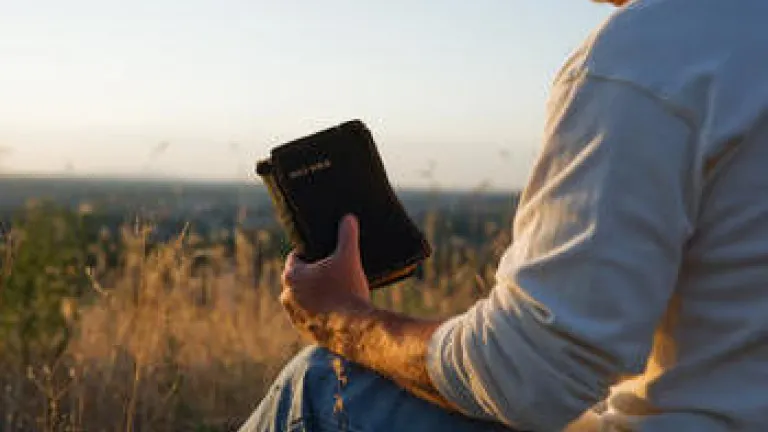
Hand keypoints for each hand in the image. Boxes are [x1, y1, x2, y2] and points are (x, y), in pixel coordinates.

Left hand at [279, 214, 372, 344]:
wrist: (354, 328)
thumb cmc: (347, 289)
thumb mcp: (349, 257)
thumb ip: (347, 235)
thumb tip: (348, 217)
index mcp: (292, 276)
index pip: (295, 258)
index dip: (309, 254)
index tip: (323, 255)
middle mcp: (287, 296)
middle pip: (298, 279)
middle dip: (312, 275)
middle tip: (332, 272)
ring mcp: (295, 317)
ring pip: (302, 300)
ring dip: (313, 295)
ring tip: (334, 291)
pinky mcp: (305, 332)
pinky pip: (310, 317)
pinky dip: (319, 312)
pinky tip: (335, 309)